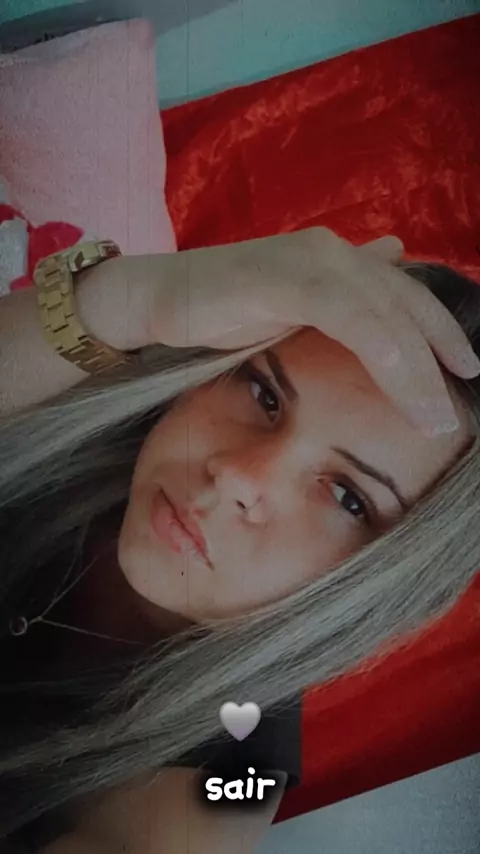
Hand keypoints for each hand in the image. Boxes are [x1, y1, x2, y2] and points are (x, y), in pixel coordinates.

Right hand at [151, 228, 479, 436]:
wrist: (158, 299)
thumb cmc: (221, 309)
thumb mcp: (292, 306)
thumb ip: (342, 291)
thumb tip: (392, 254)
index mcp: (337, 263)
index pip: (404, 297)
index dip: (439, 332)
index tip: (466, 371)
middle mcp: (332, 254)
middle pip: (403, 306)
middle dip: (437, 356)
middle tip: (455, 409)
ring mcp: (308, 261)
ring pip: (380, 313)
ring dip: (413, 366)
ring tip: (433, 415)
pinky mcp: (281, 277)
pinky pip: (342, 311)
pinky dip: (373, 341)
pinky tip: (394, 370)